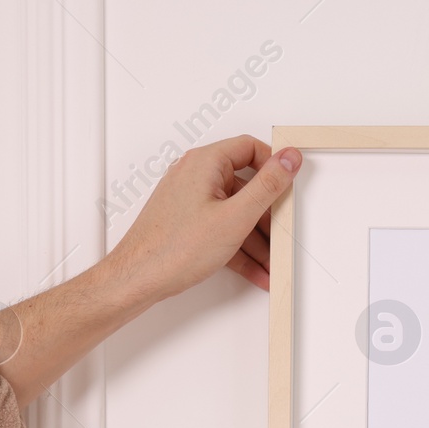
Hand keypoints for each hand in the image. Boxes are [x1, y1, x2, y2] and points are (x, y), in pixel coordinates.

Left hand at [106, 134, 300, 299]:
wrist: (139, 278)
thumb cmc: (174, 248)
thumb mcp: (235, 217)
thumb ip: (268, 186)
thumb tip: (288, 159)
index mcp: (205, 163)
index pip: (250, 148)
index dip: (274, 166)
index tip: (290, 185)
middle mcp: (195, 175)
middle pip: (246, 185)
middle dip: (268, 215)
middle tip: (283, 232)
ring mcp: (190, 199)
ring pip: (235, 212)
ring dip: (257, 239)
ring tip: (271, 263)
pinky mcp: (188, 221)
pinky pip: (222, 228)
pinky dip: (239, 247)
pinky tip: (255, 270)